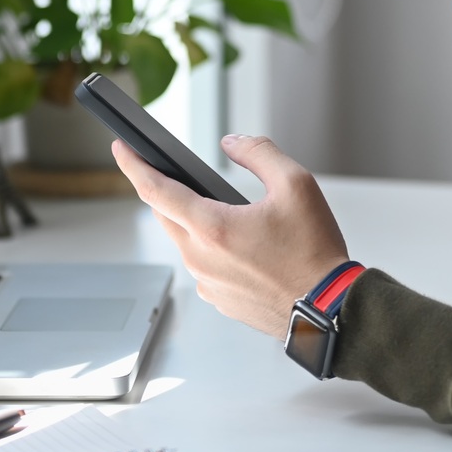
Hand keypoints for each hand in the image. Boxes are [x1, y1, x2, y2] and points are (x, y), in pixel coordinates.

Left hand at [113, 134, 349, 339]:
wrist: (331, 309)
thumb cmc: (316, 253)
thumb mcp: (297, 185)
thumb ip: (259, 153)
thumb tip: (232, 143)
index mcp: (213, 228)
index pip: (155, 191)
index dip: (133, 165)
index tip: (121, 148)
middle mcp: (201, 259)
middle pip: (166, 215)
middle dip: (167, 191)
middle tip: (176, 172)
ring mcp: (207, 284)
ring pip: (186, 242)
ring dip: (194, 222)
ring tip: (226, 211)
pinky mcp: (219, 301)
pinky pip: (203, 266)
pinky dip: (213, 249)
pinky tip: (242, 245)